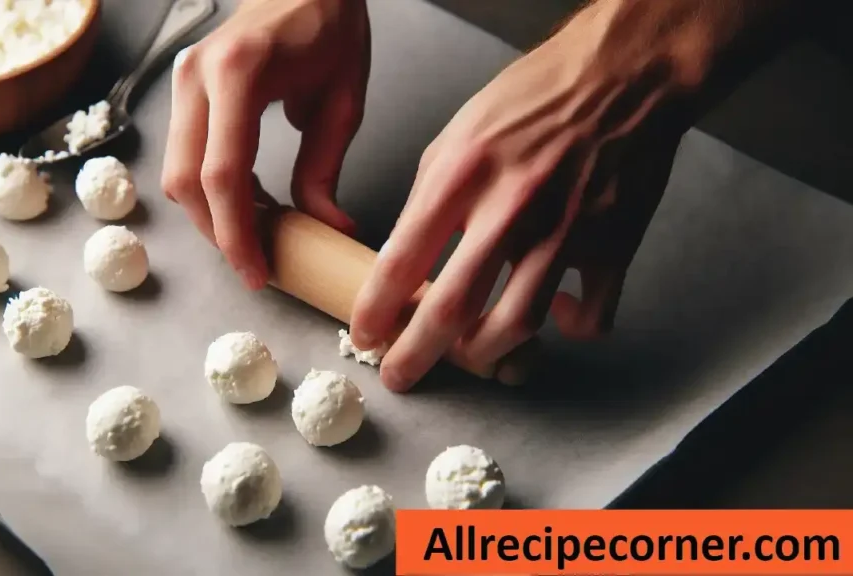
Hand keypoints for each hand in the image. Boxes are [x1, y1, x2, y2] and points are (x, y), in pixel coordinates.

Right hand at [161, 0, 370, 289]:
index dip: (237, 234)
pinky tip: (246, 202)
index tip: (257, 272)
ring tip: (257, 234)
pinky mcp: (183, 88)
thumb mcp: (344, 101)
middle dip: (219, 233)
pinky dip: (209, 190)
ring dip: (211, 214)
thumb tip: (327, 228)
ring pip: (177, 173)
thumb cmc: (330, 28)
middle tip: (257, 264)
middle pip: (187, 182)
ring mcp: (183, 79)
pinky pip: (184, 155)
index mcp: (240, 73)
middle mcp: (197, 75)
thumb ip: (325, 169)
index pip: (223, 175)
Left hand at [349, 12, 691, 391]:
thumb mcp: (458, 133)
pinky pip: (589, 317)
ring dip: (485, 356)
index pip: (401, 261)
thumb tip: (407, 254)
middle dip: (414, 356)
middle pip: (452, 310)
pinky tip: (556, 317)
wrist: (623, 77)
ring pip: (516, 327)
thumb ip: (429, 196)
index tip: (364, 334)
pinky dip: (570, 330)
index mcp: (462, 176)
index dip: (375, 310)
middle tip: (399, 375)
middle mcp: (510, 210)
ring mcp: (565, 233)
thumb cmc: (534, 99)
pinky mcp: (612, 247)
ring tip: (468, 356)